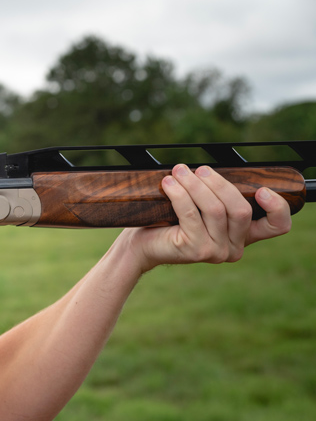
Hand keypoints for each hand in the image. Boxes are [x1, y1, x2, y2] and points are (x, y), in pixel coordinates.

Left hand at [123, 164, 292, 273]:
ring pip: (215, 210)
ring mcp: (216, 252)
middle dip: (218, 183)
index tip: (262, 189)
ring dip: (196, 185)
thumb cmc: (171, 222)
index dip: (277, 207)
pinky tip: (169, 183)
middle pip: (240, 209)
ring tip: (179, 171)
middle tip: (200, 169)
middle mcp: (234, 248)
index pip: (277, 226)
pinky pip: (191, 214)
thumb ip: (218, 195)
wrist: (144, 244)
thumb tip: (216, 168)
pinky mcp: (195, 250)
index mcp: (243, 236)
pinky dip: (180, 194)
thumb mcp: (202, 207)